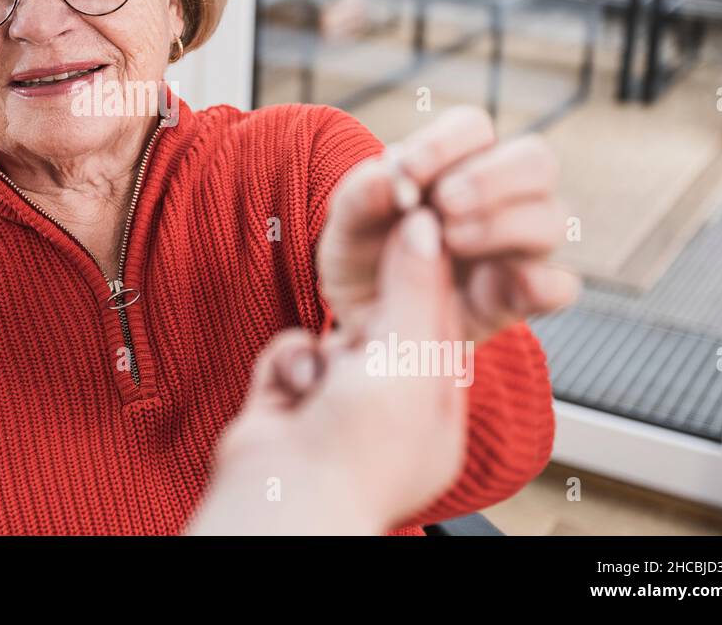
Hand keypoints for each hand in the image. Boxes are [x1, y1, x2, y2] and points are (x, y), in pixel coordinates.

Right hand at [190, 209, 464, 534]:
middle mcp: (388, 407)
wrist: (280, 498)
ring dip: (322, 346)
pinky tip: (291, 392)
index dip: (430, 273)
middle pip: (383, 325)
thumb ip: (415, 288)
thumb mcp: (407, 359)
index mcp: (435, 409)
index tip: (421, 224)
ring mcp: (336, 404)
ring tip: (323, 377)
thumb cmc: (357, 452)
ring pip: (330, 334)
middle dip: (368, 311)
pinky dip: (287, 361)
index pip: (441, 324)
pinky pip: (290, 348)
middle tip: (366, 271)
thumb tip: (426, 228)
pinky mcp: (288, 398)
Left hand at [318, 105, 579, 345]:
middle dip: (490, 177)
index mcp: (453, 167)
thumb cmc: (360, 262)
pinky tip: (497, 285)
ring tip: (450, 242)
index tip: (408, 173)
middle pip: (537, 159)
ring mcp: (516, 250)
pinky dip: (543, 283)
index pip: (473, 127)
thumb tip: (391, 171)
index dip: (446, 142)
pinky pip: (561, 286)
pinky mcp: (519, 299)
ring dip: (502, 224)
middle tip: (443, 204)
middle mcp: (498, 200)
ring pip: (554, 218)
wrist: (362, 323)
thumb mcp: (344, 229)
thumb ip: (360, 196)